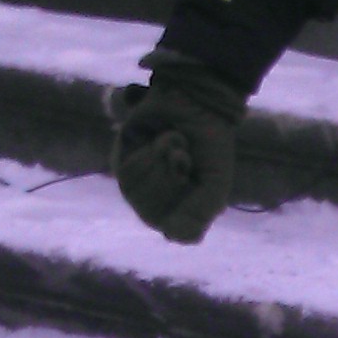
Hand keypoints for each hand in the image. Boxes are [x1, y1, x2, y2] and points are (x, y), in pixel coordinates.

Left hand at [113, 56, 246, 243]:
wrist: (195, 102)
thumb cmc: (209, 143)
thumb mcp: (216, 182)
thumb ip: (201, 212)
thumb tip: (170, 235)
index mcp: (182, 211)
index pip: (176, 231)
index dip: (186, 203)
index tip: (195, 176)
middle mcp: (158, 203)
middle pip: (153, 214)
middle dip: (171, 179)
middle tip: (183, 155)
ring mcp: (137, 185)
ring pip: (138, 195)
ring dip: (160, 162)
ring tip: (173, 143)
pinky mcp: (121, 163)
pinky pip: (127, 173)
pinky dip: (148, 153)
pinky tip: (159, 140)